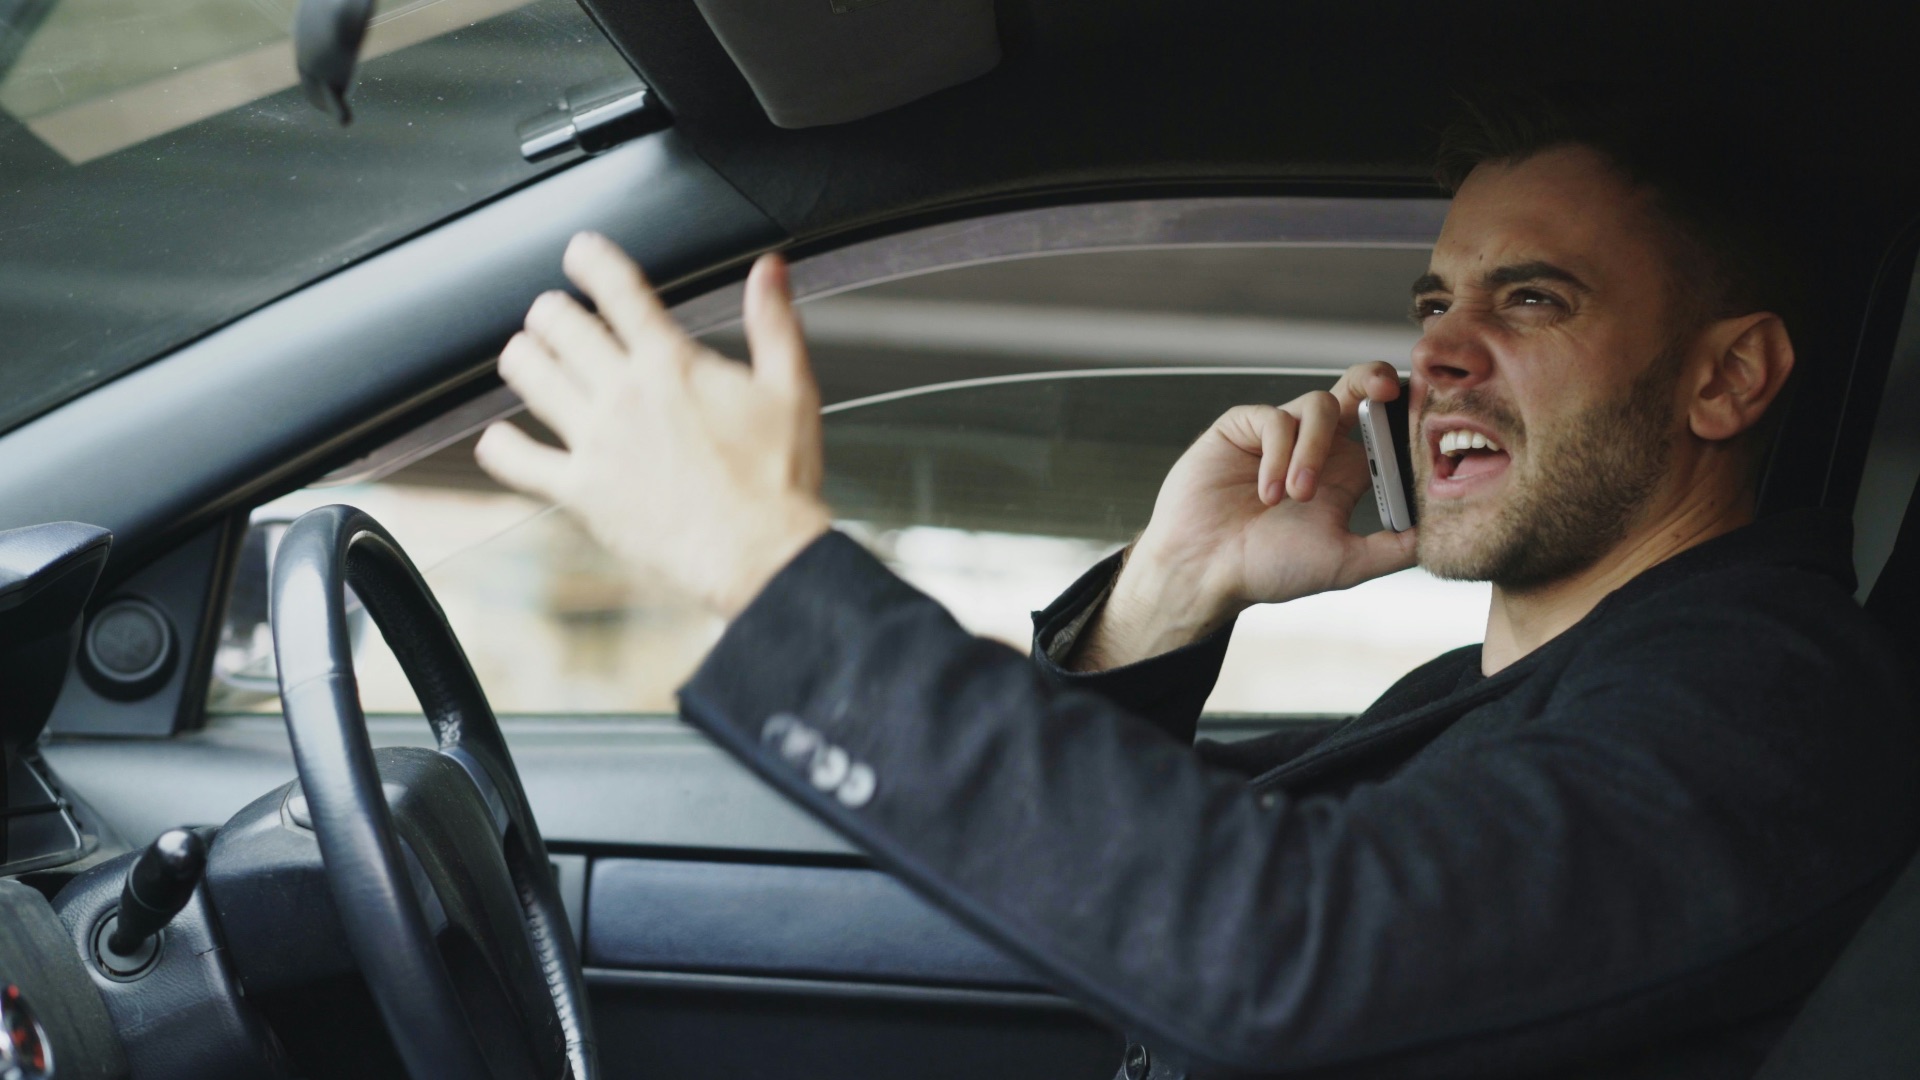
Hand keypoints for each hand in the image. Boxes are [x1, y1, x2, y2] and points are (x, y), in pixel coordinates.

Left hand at [474, 233, 831, 617]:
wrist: (759, 554)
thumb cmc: (778, 479)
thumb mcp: (791, 389)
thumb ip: (774, 322)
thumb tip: (769, 269)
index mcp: (671, 363)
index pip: (617, 290)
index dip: (591, 259)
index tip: (580, 252)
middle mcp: (623, 393)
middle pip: (559, 323)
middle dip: (552, 310)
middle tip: (556, 315)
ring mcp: (596, 442)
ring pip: (528, 375)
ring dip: (522, 357)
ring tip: (528, 356)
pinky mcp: (580, 491)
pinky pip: (517, 460)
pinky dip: (500, 446)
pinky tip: (499, 439)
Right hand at [1072, 362, 1418, 669]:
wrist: (1204, 573)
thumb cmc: (1267, 570)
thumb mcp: (1344, 563)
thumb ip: (1392, 549)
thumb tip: (1440, 534)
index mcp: (1346, 472)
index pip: (1384, 428)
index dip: (1403, 416)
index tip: (1424, 420)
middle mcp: (1316, 446)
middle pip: (1356, 389)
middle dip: (1375, 379)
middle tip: (1386, 389)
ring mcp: (1278, 434)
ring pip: (1317, 405)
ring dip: (1312, 450)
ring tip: (1294, 496)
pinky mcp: (1241, 427)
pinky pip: (1273, 419)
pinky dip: (1276, 454)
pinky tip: (1266, 493)